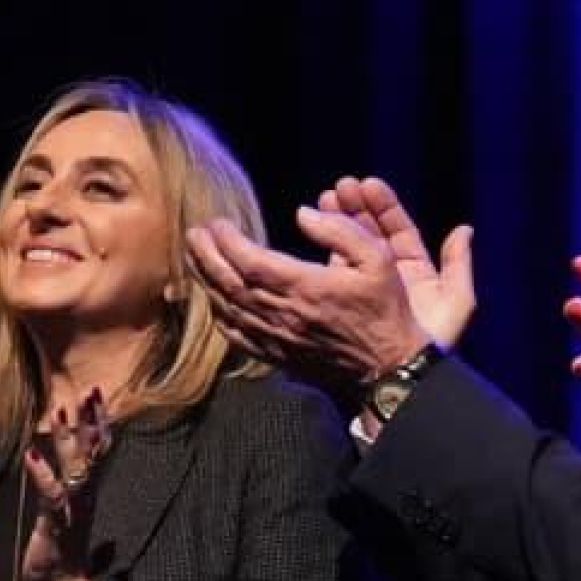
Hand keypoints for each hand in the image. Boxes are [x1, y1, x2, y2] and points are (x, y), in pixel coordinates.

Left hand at [20, 387, 111, 580]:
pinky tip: (31, 457)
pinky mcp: (55, 524)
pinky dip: (43, 477)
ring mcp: (71, 509)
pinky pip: (51, 497)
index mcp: (84, 491)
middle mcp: (82, 495)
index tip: (95, 394)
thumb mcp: (70, 513)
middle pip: (91, 451)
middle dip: (90, 420)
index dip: (97, 421)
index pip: (95, 449)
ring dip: (66, 440)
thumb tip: (92, 475)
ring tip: (60, 412)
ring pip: (73, 468)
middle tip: (90, 389)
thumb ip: (78, 491)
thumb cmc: (62, 551)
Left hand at [184, 174, 469, 382]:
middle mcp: (284, 313)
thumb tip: (304, 213)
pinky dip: (218, 315)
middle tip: (192, 234)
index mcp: (306, 287)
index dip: (228, 241)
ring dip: (206, 281)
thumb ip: (341, 231)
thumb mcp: (379, 259)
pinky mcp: (276, 356)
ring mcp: (277, 337)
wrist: (387, 367)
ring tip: (193, 259)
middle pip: (230, 282)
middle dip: (206, 256)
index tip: (218, 223)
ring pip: (228, 308)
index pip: (251, 261)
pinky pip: (236, 336)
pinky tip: (211, 300)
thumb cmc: (385, 309)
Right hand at [321, 175, 476, 348]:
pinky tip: (314, 231)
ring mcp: (365, 290)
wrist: (401, 378)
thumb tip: (465, 230)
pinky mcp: (345, 303)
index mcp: (416, 273)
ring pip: (351, 249)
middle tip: (340, 186)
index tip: (367, 184)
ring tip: (325, 198)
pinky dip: (325, 251)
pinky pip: (334, 271)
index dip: (384, 207)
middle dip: (356, 208)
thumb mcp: (456, 302)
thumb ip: (459, 265)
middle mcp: (389, 279)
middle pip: (371, 234)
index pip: (398, 231)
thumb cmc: (431, 343)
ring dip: (339, 223)